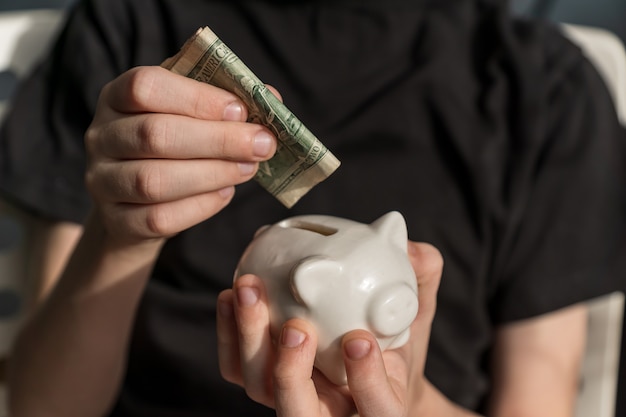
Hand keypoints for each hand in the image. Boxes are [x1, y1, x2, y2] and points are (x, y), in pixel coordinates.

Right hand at [84, 66, 276, 243]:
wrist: (134, 204)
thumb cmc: (170, 146)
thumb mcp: (188, 113)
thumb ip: (223, 101)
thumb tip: (270, 98)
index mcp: (116, 96)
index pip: (145, 87)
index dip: (196, 98)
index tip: (240, 110)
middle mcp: (101, 136)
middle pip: (154, 135)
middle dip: (218, 140)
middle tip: (262, 145)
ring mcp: (103, 181)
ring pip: (154, 180)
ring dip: (212, 174)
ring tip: (248, 169)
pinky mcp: (117, 220)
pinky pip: (159, 217)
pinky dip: (201, 206)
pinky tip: (225, 194)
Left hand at [216, 241, 445, 416]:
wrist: (363, 359)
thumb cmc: (391, 341)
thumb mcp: (415, 313)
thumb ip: (421, 283)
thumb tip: (414, 250)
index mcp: (376, 405)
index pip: (377, 411)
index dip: (367, 382)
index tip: (360, 339)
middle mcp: (328, 410)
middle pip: (299, 413)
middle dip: (290, 373)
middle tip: (295, 328)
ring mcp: (289, 396)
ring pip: (259, 389)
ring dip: (250, 341)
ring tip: (251, 290)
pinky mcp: (259, 377)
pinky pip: (235, 367)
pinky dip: (228, 332)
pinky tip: (231, 295)